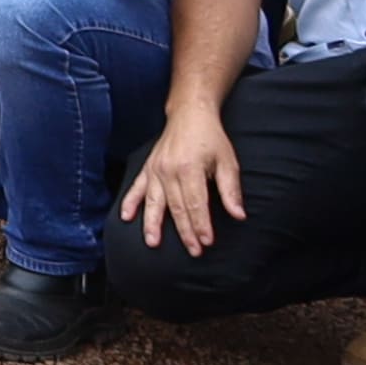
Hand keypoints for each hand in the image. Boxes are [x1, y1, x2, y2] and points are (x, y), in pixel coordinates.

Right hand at [118, 102, 246, 253]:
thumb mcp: (228, 161)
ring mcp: (155, 169)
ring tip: (153, 243)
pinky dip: (130, 203)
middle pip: (176, 208)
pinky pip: (136, 188)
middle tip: (193, 250)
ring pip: (153, 202)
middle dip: (185, 232)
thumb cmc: (211, 138)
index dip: (201, 225)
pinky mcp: (148, 168)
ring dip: (152, 224)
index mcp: (189, 169)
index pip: (195, 204)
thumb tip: (239, 215)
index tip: (206, 242)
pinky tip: (126, 217)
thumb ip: (231, 190)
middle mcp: (169, 171)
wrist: (189, 114)